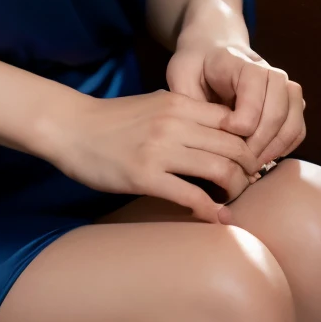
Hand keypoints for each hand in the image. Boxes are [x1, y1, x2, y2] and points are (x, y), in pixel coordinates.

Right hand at [39, 89, 261, 223]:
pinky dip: (210, 211)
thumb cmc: (112, 120)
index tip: (249, 162)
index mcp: (178, 103)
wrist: (71, 127)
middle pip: (235, 148)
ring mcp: (160, 149)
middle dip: (249, 171)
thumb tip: (220, 134)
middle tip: (246, 186)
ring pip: (221, 171)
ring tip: (231, 202)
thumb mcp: (154, 105)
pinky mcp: (145, 176)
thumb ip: (185, 114)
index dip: (249, 144)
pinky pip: (192, 196)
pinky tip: (214, 219)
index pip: (234, 121)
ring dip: (235, 191)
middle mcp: (174, 123)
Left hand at [168, 35, 305, 169]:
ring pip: (293, 120)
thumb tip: (201, 134)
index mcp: (238, 61)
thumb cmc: (194, 66)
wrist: (210, 50)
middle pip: (278, 110)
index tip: (222, 133)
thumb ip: (188, 101)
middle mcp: (267, 70)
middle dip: (258, 142)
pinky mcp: (287, 101)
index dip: (240, 122)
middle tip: (238, 161)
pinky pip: (297, 128)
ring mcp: (281, 85)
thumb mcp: (180, 75)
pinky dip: (285, 147)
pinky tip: (263, 158)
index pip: (254, 92)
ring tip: (252, 164)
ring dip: (275, 148)